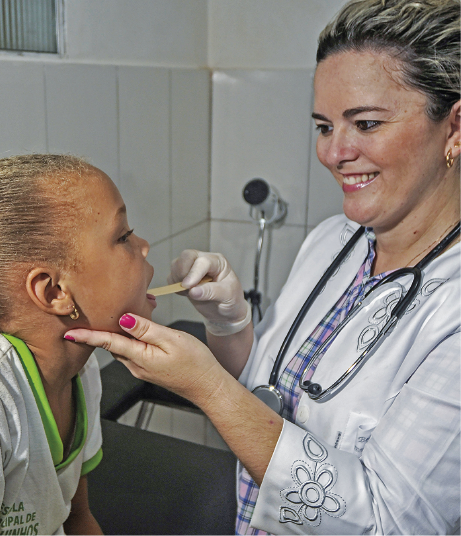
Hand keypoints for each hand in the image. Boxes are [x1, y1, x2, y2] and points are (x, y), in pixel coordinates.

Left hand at [65, 314, 223, 404]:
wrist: (207, 386)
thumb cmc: (195, 363)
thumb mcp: (172, 340)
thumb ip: (147, 329)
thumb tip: (123, 319)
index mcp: (140, 357)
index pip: (108, 343)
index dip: (88, 336)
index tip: (69, 332)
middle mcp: (136, 365)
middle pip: (112, 344)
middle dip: (103, 328)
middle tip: (98, 308)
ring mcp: (142, 369)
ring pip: (122, 347)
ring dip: (117, 333)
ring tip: (120, 314)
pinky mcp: (148, 368)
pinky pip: (132, 351)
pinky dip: (130, 338)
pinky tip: (137, 328)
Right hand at [168, 250, 248, 326]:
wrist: (225, 311)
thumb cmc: (231, 300)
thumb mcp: (227, 296)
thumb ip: (211, 292)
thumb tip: (193, 291)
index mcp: (218, 262)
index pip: (203, 261)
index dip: (194, 273)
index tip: (188, 286)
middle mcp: (204, 261)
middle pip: (187, 256)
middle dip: (183, 271)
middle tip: (187, 288)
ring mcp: (192, 267)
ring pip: (176, 264)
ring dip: (177, 279)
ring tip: (189, 291)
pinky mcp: (183, 277)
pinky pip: (171, 276)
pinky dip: (173, 285)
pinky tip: (185, 293)